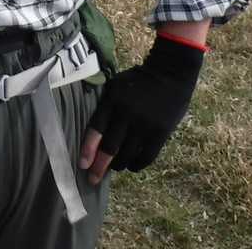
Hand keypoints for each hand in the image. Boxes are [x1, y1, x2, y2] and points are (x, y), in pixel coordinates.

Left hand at [79, 33, 204, 184]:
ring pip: (127, 155)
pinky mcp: (161, 133)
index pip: (96, 128)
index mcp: (113, 101)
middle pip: (111, 147)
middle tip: (92, 179)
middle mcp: (127, 114)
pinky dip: (136, 165)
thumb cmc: (138, 80)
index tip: (82, 164)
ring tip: (113, 168)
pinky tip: (131, 166)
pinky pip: (146, 157)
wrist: (170, 74)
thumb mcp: (115, 85)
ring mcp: (145, 125)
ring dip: (117, 165)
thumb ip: (104, 104)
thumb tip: (91, 129)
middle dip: (100, 166)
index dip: (88, 148)